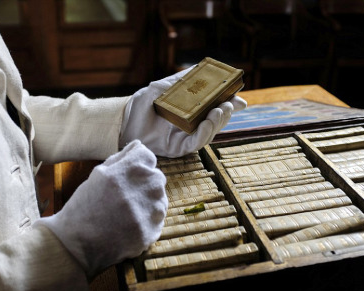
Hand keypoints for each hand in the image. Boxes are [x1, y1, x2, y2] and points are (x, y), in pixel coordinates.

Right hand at [34, 140, 167, 278]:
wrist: (75, 243)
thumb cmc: (84, 206)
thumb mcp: (98, 174)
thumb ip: (122, 157)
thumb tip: (138, 145)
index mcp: (131, 168)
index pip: (147, 156)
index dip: (136, 166)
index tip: (125, 178)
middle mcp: (146, 186)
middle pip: (156, 177)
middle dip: (143, 185)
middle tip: (122, 199)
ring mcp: (151, 210)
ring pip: (160, 200)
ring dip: (147, 205)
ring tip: (124, 215)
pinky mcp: (152, 231)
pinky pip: (157, 221)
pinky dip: (145, 224)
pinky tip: (127, 228)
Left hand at [120, 68, 246, 157]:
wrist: (123, 119)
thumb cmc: (142, 104)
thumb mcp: (163, 86)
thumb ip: (181, 80)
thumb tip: (200, 68)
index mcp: (192, 112)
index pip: (215, 108)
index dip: (230, 104)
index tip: (240, 98)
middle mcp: (192, 126)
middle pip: (216, 122)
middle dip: (227, 113)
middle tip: (230, 103)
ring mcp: (186, 138)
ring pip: (209, 133)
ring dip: (218, 122)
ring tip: (221, 110)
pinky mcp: (178, 148)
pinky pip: (195, 143)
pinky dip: (204, 133)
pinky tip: (208, 123)